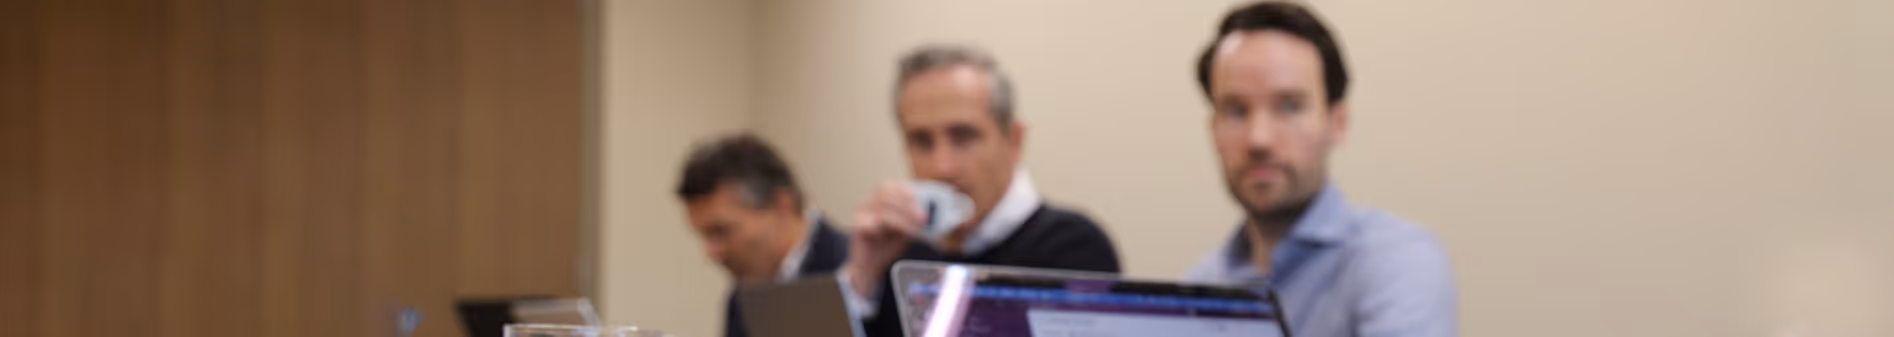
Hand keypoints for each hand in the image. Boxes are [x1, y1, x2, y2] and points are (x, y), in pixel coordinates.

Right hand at [842, 181, 925, 297]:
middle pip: (885, 193)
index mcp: (879, 201)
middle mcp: (868, 204)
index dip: (906, 193)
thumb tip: (929, 212)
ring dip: (901, 219)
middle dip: (907, 205)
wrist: (869, 265)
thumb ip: (913, 219)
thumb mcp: (905, 229)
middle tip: (922, 219)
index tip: (921, 204)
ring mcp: (861, 215)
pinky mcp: (858, 228)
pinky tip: (890, 234)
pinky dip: (883, 227)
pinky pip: (869, 223)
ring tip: (912, 230)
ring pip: (881, 209)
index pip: (890, 186)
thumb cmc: (887, 245)